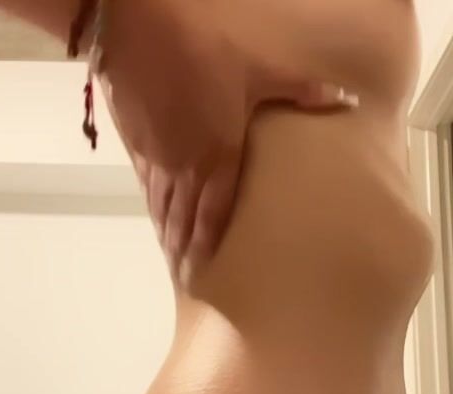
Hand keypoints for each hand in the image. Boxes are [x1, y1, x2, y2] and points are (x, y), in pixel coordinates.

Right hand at [99, 0, 358, 273]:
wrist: (134, 25)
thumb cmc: (201, 47)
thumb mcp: (258, 68)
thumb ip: (300, 92)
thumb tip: (346, 101)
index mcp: (215, 158)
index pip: (211, 218)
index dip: (206, 251)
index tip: (202, 277)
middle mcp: (182, 169)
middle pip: (182, 222)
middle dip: (183, 254)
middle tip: (186, 281)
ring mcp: (155, 157)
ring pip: (162, 207)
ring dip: (168, 234)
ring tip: (173, 257)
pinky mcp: (137, 142)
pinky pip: (148, 185)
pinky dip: (154, 205)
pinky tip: (157, 212)